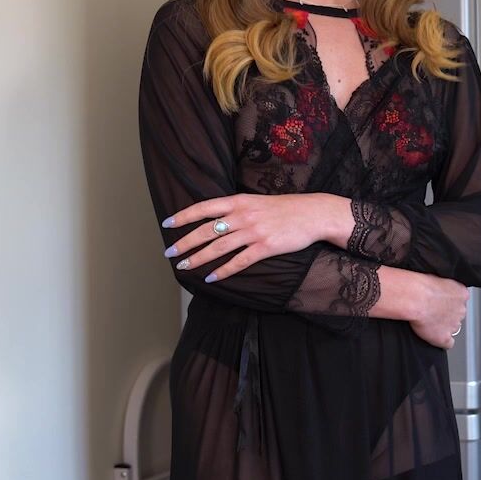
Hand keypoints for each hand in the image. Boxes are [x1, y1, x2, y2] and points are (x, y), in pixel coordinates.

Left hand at [162, 193, 341, 280]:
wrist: (313, 213)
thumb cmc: (285, 208)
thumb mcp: (257, 201)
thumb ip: (236, 209)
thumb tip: (215, 220)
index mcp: (239, 201)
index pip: (204, 208)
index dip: (184, 216)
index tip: (167, 223)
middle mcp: (243, 215)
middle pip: (206, 230)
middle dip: (185, 242)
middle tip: (169, 252)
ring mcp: (254, 232)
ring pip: (219, 247)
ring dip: (198, 258)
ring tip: (184, 266)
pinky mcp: (265, 247)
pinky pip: (239, 262)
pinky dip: (223, 271)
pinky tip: (211, 278)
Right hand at [409, 273, 468, 349]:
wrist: (415, 297)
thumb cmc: (421, 285)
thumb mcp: (438, 276)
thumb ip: (444, 284)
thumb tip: (439, 287)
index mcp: (462, 293)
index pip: (460, 300)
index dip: (448, 301)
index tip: (439, 300)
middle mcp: (461, 309)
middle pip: (457, 314)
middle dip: (448, 313)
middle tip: (433, 310)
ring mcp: (454, 325)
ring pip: (453, 327)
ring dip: (445, 326)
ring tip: (430, 321)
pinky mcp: (444, 337)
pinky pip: (448, 343)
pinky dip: (442, 341)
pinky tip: (435, 337)